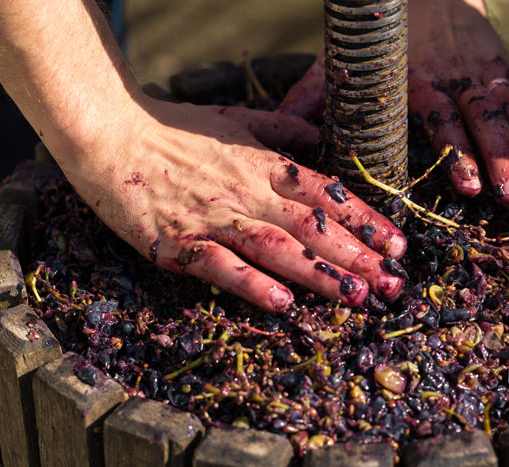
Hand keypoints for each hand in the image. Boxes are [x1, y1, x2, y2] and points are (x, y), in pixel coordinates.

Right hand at [69, 97, 406, 311]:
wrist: (110, 135)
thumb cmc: (175, 128)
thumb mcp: (235, 119)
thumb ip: (281, 131)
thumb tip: (319, 140)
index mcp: (263, 163)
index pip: (326, 193)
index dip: (366, 219)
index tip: (398, 243)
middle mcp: (247, 191)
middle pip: (312, 227)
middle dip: (358, 256)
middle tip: (394, 284)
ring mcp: (214, 219)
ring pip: (277, 248)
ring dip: (320, 274)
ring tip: (356, 297)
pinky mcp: (179, 243)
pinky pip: (221, 266)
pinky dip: (252, 285)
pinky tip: (282, 304)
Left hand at [278, 0, 508, 203]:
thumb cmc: (380, 36)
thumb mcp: (342, 60)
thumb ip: (312, 96)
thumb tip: (281, 132)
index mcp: (417, 80)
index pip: (441, 120)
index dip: (458, 154)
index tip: (470, 188)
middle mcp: (455, 76)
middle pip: (483, 119)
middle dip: (502, 158)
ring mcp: (484, 70)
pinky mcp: (503, 65)